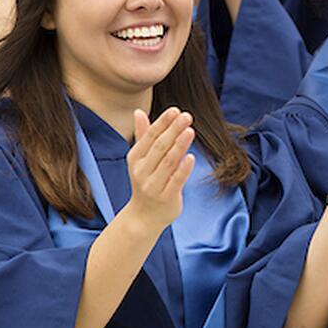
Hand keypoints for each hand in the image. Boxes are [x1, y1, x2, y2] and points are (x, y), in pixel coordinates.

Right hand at [120, 107, 195, 231]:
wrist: (143, 217)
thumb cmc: (147, 181)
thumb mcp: (141, 159)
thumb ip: (143, 136)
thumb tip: (138, 111)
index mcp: (135, 158)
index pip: (149, 137)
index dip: (162, 123)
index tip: (175, 110)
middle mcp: (142, 171)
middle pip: (160, 147)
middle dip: (173, 130)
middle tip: (187, 116)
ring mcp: (153, 185)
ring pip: (168, 162)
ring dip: (179, 145)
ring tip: (190, 130)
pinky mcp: (166, 197)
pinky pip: (176, 181)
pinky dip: (183, 168)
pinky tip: (191, 156)